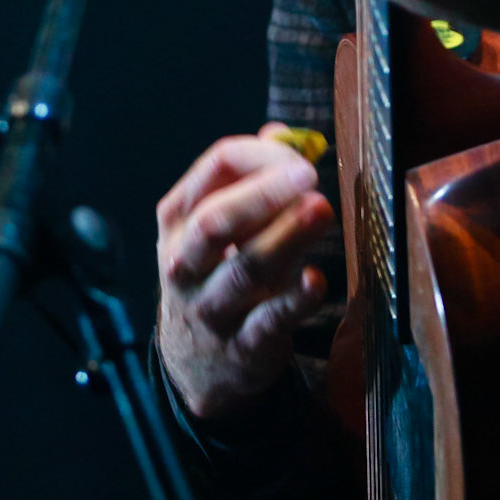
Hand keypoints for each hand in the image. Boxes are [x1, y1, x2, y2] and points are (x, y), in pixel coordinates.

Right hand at [156, 127, 334, 421]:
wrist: (197, 365)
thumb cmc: (216, 274)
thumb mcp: (214, 226)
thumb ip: (248, 177)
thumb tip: (283, 134)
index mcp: (179, 220)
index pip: (215, 168)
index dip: (261, 156)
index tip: (302, 158)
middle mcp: (185, 262)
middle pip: (216, 221)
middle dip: (262, 195)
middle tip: (308, 176)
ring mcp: (211, 307)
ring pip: (245, 269)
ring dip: (285, 238)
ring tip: (321, 209)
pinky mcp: (243, 346)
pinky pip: (269, 321)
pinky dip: (294, 300)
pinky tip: (316, 279)